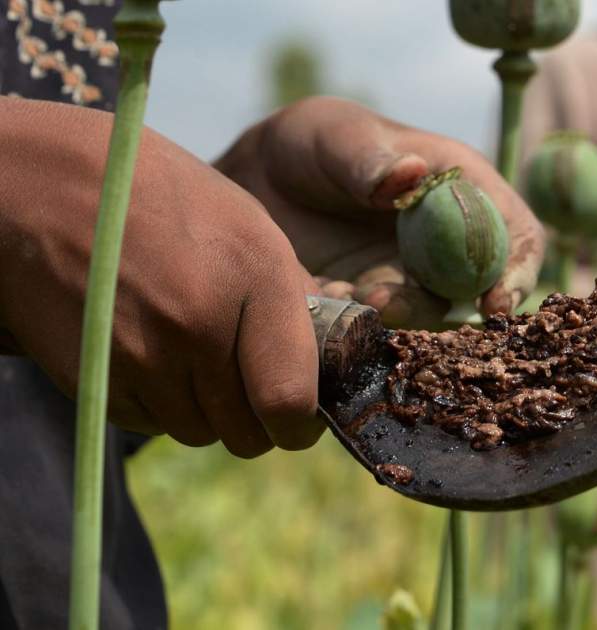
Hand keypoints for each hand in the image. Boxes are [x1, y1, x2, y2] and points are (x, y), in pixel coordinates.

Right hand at [0, 97, 322, 456]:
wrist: (45, 187)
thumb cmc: (162, 199)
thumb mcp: (249, 225)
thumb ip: (293, 297)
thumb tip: (324, 364)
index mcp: (256, 277)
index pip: (291, 400)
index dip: (300, 425)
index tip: (299, 419)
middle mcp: (201, 324)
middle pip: (248, 433)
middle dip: (256, 421)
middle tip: (247, 386)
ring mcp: (143, 356)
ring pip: (200, 433)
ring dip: (207, 411)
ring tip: (193, 354)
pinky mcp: (96, 379)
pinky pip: (151, 423)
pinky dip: (161, 403)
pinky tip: (151, 352)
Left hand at [215, 96, 544, 329]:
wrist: (258, 182)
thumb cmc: (312, 143)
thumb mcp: (335, 136)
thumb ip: (368, 157)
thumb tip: (410, 174)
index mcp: (462, 189)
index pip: (516, 235)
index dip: (517, 270)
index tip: (494, 301)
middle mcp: (449, 242)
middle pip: (479, 289)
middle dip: (442, 306)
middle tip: (388, 303)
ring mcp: (413, 279)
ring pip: (428, 316)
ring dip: (395, 316)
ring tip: (347, 294)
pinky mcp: (377, 307)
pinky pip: (381, 329)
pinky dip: (355, 324)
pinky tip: (320, 296)